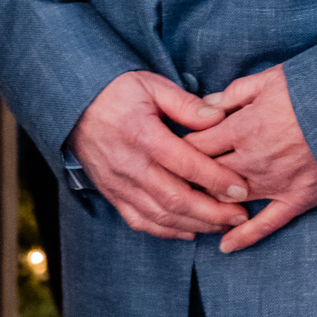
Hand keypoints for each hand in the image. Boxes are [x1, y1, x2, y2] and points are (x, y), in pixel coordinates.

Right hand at [70, 71, 251, 239]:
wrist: (74, 105)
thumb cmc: (118, 92)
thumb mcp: (152, 85)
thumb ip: (186, 104)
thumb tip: (219, 117)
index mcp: (143, 135)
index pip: (186, 165)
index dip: (216, 180)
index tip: (242, 190)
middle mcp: (130, 165)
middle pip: (175, 199)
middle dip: (212, 212)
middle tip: (240, 216)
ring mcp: (119, 184)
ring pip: (160, 216)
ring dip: (194, 225)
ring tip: (223, 225)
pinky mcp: (112, 194)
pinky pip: (140, 221)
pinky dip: (167, 231)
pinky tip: (190, 231)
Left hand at [186, 63, 316, 252]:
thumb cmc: (315, 90)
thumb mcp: (272, 79)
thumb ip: (234, 93)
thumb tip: (204, 105)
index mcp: (244, 127)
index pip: (196, 143)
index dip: (179, 146)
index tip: (169, 147)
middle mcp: (253, 159)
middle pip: (207, 174)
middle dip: (188, 176)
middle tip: (175, 178)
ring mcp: (274, 182)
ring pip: (229, 199)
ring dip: (210, 203)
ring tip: (194, 205)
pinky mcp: (297, 199)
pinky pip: (266, 224)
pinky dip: (244, 237)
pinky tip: (225, 246)